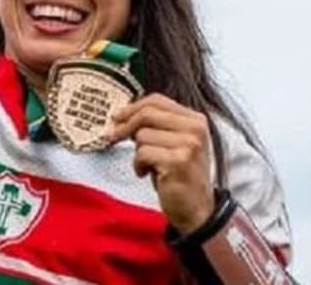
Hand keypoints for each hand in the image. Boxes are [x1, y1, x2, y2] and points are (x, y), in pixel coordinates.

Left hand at [108, 93, 214, 232]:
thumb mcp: (174, 143)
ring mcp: (189, 145)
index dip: (132, 107)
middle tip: (113, 136)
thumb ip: (156, 125)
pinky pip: (143, 153)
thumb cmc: (180, 175)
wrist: (197, 210)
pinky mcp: (178, 162)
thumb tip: (121, 115)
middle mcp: (195, 129)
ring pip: (142, 135)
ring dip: (138, 152)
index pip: (157, 100)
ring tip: (148, 164)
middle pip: (147, 114)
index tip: (116, 117)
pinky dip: (139, 165)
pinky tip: (148, 174)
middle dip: (125, 125)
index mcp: (195, 120)